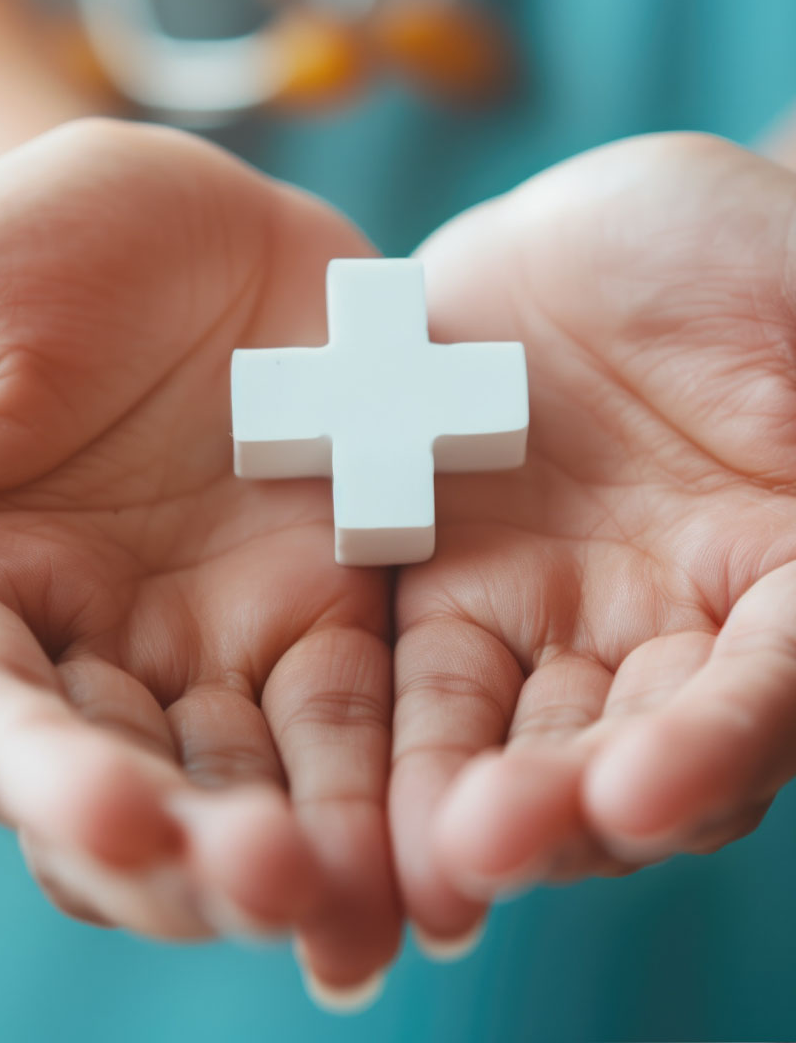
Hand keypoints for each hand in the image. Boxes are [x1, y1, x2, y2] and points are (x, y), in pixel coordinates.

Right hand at [0, 120, 398, 995]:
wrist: (193, 223)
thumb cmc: (47, 248)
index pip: (15, 728)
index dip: (60, 783)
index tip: (118, 818)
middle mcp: (102, 655)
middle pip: (147, 790)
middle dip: (201, 853)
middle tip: (270, 886)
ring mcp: (221, 640)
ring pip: (265, 777)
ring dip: (314, 849)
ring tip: (367, 913)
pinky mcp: (332, 608)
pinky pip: (367, 707)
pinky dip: (398, 776)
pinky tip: (441, 836)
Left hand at [391, 134, 795, 944]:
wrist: (605, 240)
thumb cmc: (742, 257)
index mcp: (781, 583)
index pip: (761, 693)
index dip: (711, 748)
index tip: (643, 794)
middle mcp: (672, 633)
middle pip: (628, 754)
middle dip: (566, 807)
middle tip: (490, 844)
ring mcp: (556, 617)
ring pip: (516, 739)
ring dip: (466, 802)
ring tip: (416, 854)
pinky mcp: (449, 589)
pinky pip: (417, 675)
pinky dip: (392, 738)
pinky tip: (343, 794)